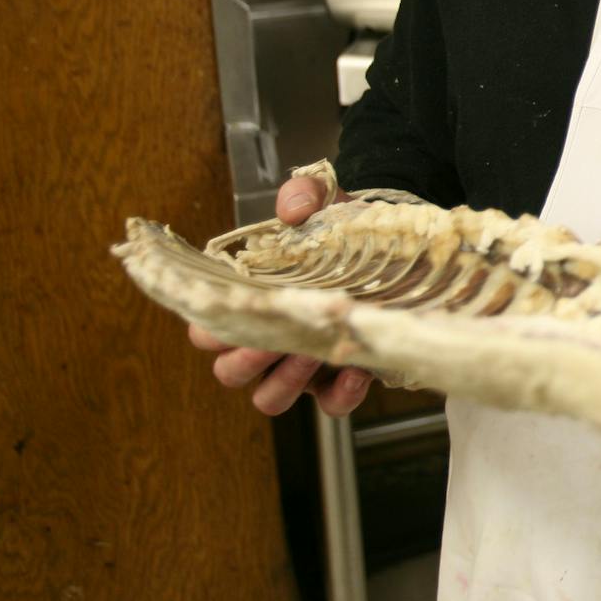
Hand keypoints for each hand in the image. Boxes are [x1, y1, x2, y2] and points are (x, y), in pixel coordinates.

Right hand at [187, 174, 371, 417]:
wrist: (395, 243)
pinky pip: (330, 403)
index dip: (210, 330)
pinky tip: (357, 368)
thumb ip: (303, 197)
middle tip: (274, 338)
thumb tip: (292, 208)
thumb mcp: (324, 203)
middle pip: (229, 372)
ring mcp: (300, 364)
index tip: (234, 315)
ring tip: (314, 354)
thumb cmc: (341, 227)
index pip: (205, 329)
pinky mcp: (339, 377)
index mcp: (249, 302)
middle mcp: (266, 340)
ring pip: (270, 398)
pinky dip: (339, 394)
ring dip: (286, 381)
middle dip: (246, 360)